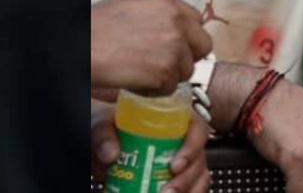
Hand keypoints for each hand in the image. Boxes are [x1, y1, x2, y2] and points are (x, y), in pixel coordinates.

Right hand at [92, 0, 212, 92]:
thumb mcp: (130, 7)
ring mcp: (173, 46)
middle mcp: (175, 19)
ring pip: (186, 70)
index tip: (175, 46)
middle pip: (202, 45)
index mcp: (164, 0)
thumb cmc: (96, 28)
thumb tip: (166, 29)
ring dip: (168, 75)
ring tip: (142, 72)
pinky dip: (154, 90)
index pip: (196, 20)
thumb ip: (156, 15)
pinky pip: (170, 88)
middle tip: (164, 64)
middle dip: (186, 57)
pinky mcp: (166, 71)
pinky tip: (135, 80)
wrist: (83, 47)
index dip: (186, 37)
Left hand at [92, 102, 210, 192]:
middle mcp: (185, 139)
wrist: (106, 144)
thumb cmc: (111, 126)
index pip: (197, 128)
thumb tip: (110, 153)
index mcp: (175, 117)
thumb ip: (103, 133)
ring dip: (188, 190)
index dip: (192, 148)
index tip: (175, 165)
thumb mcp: (104, 122)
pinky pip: (192, 188)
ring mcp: (186, 161)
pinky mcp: (180, 179)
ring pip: (199, 178)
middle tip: (167, 192)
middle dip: (186, 179)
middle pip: (199, 159)